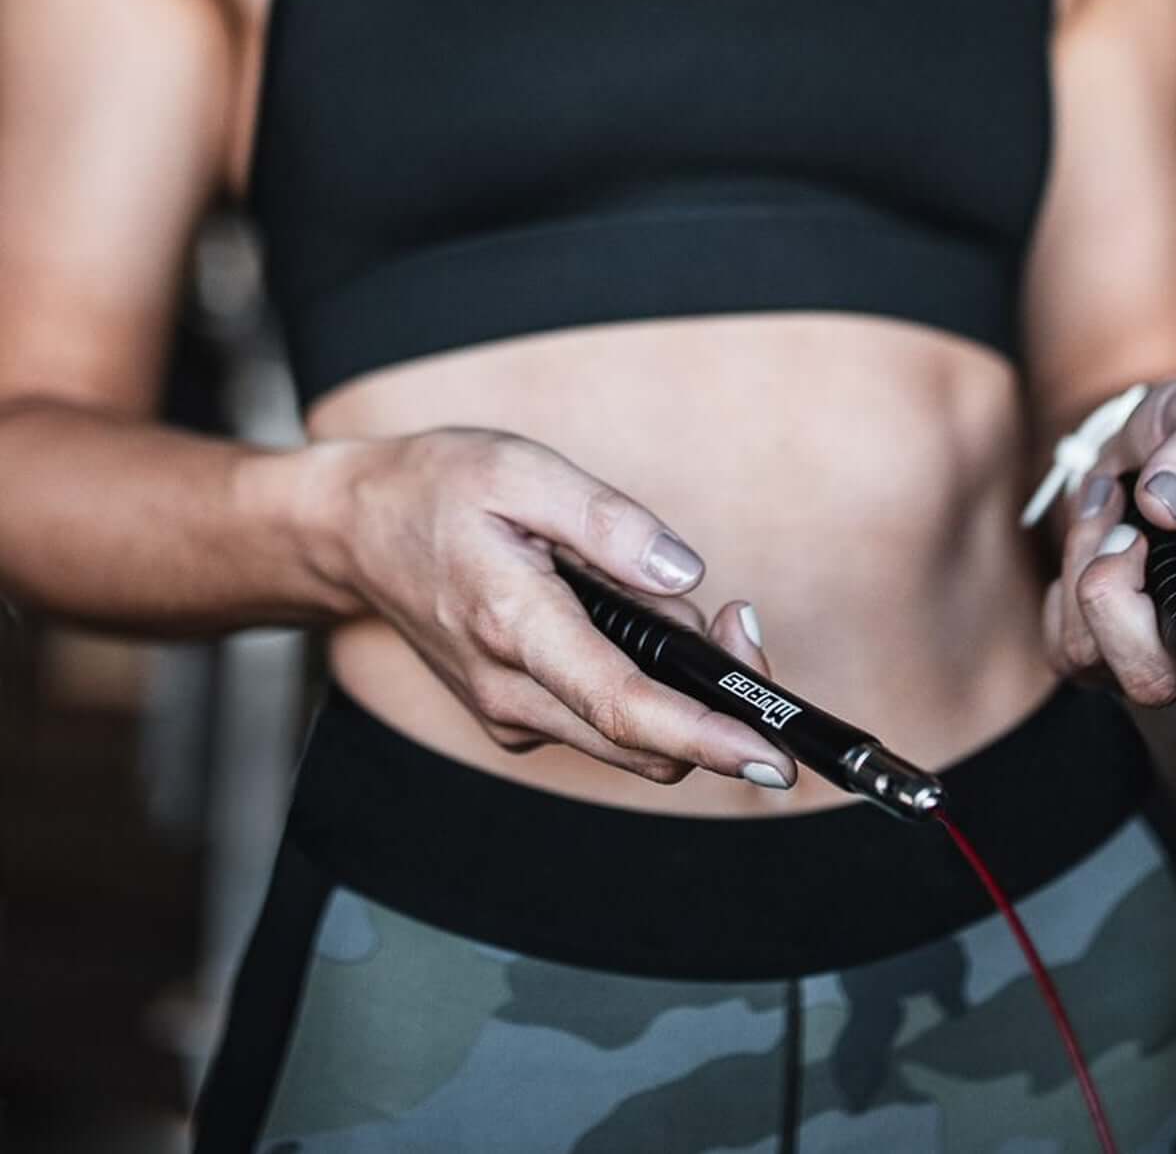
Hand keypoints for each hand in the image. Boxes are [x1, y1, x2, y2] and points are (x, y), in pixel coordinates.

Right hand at [318, 428, 796, 789]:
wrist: (354, 531)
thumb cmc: (435, 491)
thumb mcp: (523, 470)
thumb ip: (609, 523)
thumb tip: (685, 575)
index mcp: (514, 626)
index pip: (624, 705)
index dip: (706, 735)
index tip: (772, 754)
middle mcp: (510, 691)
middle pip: (643, 740)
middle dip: (716, 699)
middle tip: (736, 620)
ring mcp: (508, 712)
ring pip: (628, 738)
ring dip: (678, 689)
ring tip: (661, 599)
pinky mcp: (514, 714)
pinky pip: (601, 720)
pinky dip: (640, 684)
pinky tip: (624, 618)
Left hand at [1040, 378, 1175, 771]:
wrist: (1135, 437)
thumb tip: (1165, 502)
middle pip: (1152, 680)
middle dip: (1115, 599)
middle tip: (1126, 529)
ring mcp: (1148, 642)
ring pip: (1094, 657)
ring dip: (1084, 570)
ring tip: (1112, 514)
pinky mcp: (1098, 638)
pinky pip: (1061, 645)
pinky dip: (1061, 585)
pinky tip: (1091, 542)